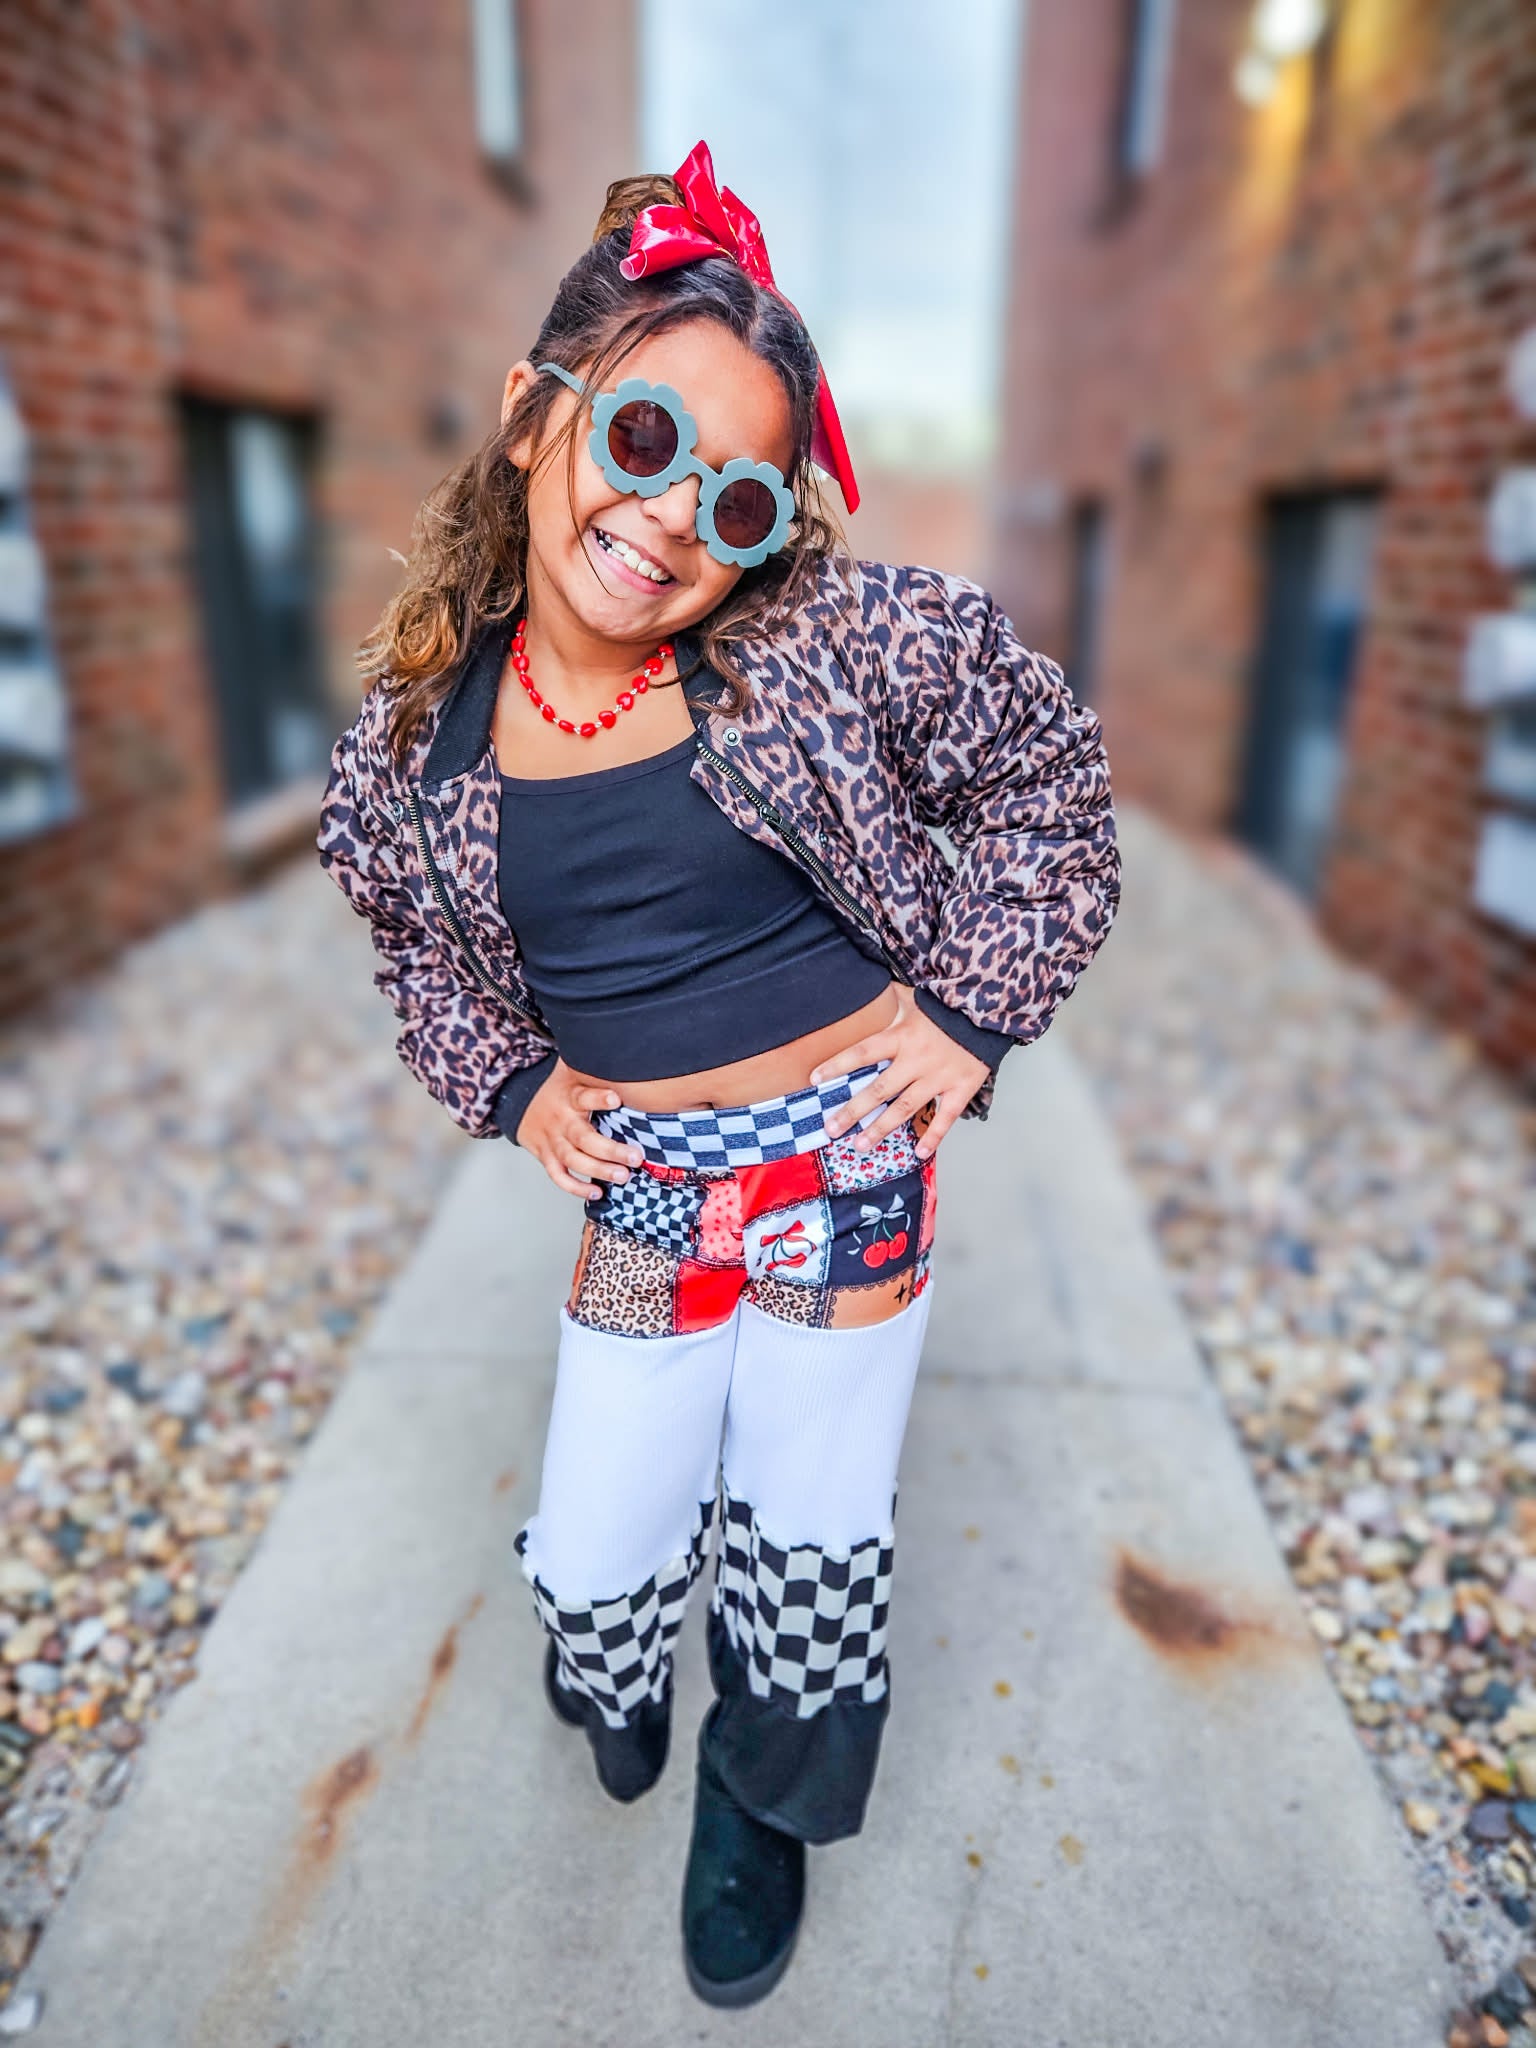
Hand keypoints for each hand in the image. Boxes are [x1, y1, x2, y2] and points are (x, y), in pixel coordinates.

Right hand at [515, 1058, 644, 1197]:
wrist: (519, 1102)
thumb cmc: (560, 1088)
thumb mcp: (573, 1070)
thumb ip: (595, 1064)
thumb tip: (627, 1046)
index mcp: (569, 1096)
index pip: (583, 1096)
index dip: (598, 1098)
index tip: (616, 1098)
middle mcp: (561, 1120)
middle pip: (583, 1138)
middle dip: (610, 1150)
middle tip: (635, 1157)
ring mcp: (552, 1140)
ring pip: (573, 1159)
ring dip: (598, 1171)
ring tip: (622, 1176)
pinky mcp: (546, 1156)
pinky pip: (558, 1175)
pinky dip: (574, 1187)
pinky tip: (596, 1192)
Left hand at [809, 986, 988, 1159]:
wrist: (989, 1011)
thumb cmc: (948, 1005)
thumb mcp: (914, 999)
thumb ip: (890, 1000)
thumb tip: (865, 987)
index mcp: (902, 1036)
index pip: (862, 1052)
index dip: (837, 1065)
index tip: (814, 1079)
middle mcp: (917, 1060)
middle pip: (879, 1089)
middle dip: (852, 1111)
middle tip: (831, 1129)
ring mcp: (939, 1077)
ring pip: (905, 1108)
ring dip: (881, 1129)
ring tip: (861, 1145)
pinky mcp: (961, 1088)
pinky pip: (945, 1118)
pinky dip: (933, 1137)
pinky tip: (919, 1153)